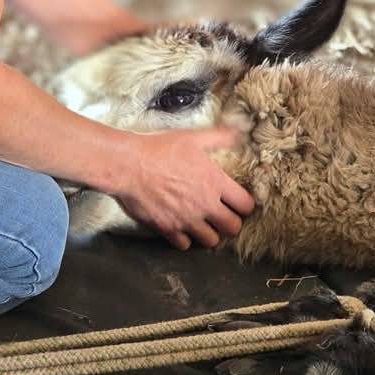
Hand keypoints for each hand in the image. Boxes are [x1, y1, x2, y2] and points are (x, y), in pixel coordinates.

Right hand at [112, 126, 254, 249]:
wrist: (129, 165)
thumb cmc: (160, 149)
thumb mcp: (192, 138)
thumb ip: (218, 137)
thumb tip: (238, 130)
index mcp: (215, 183)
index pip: (246, 205)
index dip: (245, 205)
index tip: (238, 202)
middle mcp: (205, 205)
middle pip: (233, 228)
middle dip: (230, 223)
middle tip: (222, 216)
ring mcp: (187, 220)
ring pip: (211, 241)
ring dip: (209, 233)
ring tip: (203, 224)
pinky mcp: (168, 229)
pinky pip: (185, 245)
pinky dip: (185, 239)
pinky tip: (182, 228)